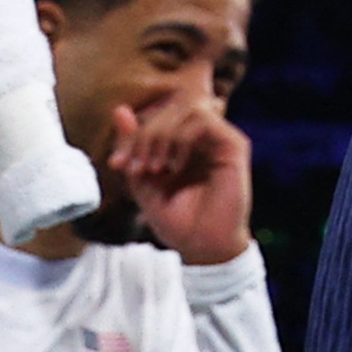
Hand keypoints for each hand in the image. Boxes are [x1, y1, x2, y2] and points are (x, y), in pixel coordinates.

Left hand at [111, 97, 249, 266]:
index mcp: (184, 142)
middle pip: (172, 106)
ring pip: (189, 107)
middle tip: (136, 166)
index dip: (134, 133)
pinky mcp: (234, 145)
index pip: (159, 114)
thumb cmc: (176, 219)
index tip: (117, 164)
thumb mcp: (142, 181)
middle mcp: (205, 136)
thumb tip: (119, 110)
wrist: (201, 246)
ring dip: (162, 134)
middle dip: (145, 133)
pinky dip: (181, 139)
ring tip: (154, 168)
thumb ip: (133, 146)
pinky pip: (204, 121)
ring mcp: (221, 138)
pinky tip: (173, 166)